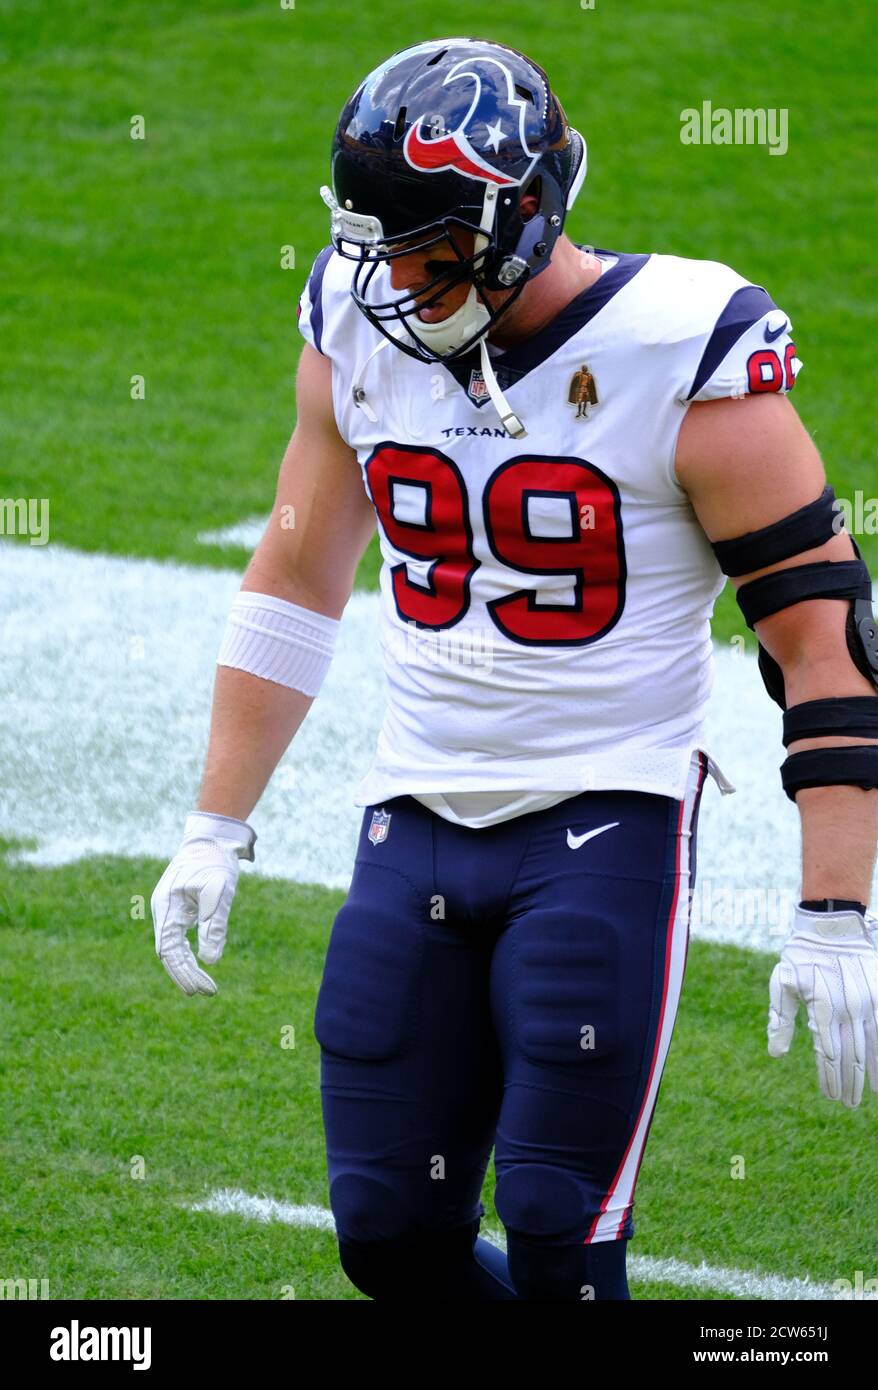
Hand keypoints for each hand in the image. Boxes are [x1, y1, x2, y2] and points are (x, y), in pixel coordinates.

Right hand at [151, 812, 255, 995]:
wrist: (212, 839)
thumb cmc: (215, 863)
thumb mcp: (219, 894)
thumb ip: (214, 926)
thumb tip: (210, 961)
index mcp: (167, 906)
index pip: (169, 950)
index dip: (183, 972)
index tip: (200, 989)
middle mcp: (163, 911)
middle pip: (169, 952)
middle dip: (186, 974)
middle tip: (207, 993)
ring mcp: (169, 910)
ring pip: (172, 947)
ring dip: (187, 966)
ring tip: (205, 986)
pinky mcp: (178, 908)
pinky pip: (178, 937)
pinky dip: (187, 953)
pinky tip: (199, 964)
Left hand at [768, 905, 877, 1107]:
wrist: (831, 925)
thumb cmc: (801, 956)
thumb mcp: (782, 984)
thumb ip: (780, 1020)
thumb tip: (776, 1053)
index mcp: (821, 1009)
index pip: (828, 1054)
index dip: (829, 1077)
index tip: (830, 1095)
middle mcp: (846, 1010)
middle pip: (851, 1056)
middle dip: (850, 1083)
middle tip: (848, 1103)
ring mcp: (866, 1003)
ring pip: (871, 1046)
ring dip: (870, 1072)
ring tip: (871, 1093)